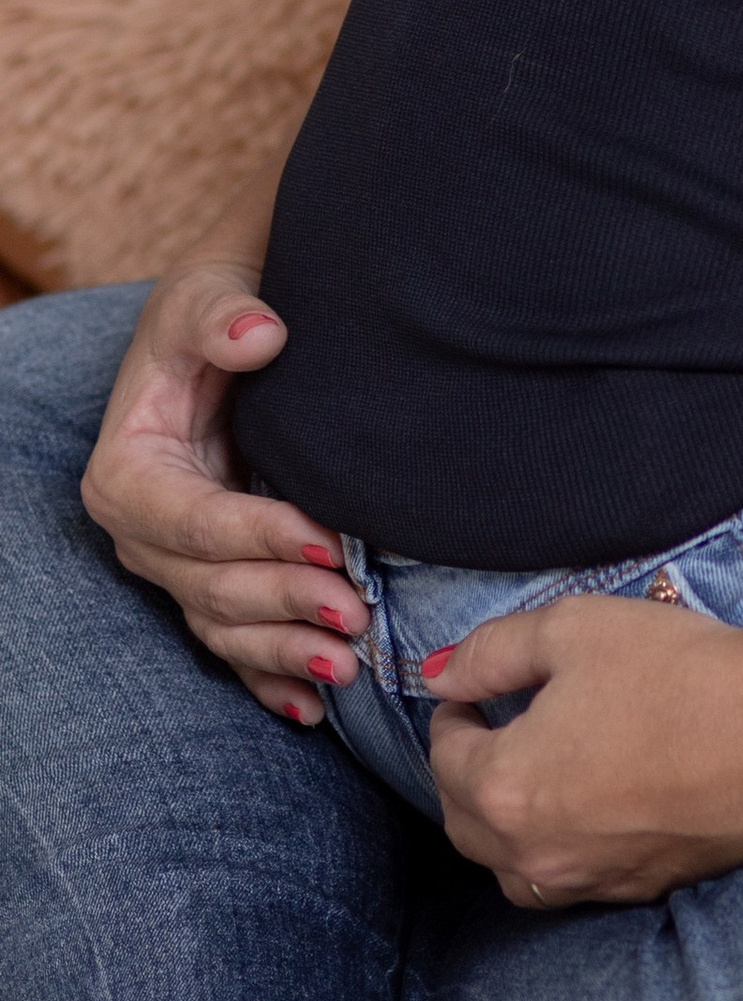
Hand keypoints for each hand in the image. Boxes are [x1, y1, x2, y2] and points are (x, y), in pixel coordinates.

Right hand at [81, 259, 370, 720]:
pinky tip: (311, 707)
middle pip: (212, 584)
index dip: (258, 536)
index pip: (193, 521)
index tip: (329, 541)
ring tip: (348, 664)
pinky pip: (235, 646)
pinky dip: (269, 678)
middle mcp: (145, 533)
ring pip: (226, 627)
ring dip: (284, 650)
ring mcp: (177, 568)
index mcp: (128, 473)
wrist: (235, 329)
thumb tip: (259, 336)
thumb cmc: (217, 311)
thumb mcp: (207, 294)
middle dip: (284, 602)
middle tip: (356, 611)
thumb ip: (221, 316)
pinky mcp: (213, 583)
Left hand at [427, 592, 742, 905]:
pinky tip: (591, 807)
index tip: (474, 689)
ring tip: (534, 775)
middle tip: (494, 728)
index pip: (445, 757)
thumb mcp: (576, 628)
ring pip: (512, 870)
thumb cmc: (680, 672)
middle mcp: (534, 852)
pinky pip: (570, 882)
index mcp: (506, 786)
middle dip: (468, 774)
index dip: (454, 713)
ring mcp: (588, 881)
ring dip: (504, 827)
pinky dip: (558, 850)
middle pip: (465, 824)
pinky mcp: (639, 890)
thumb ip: (494, 650)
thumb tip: (441, 674)